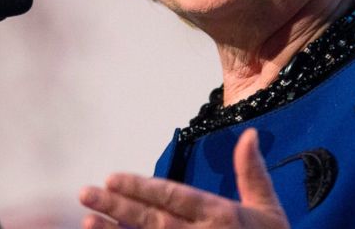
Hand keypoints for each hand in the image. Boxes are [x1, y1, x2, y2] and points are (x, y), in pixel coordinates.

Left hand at [79, 128, 289, 227]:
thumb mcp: (269, 210)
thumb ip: (252, 173)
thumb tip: (249, 134)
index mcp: (220, 215)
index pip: (173, 197)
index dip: (141, 188)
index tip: (112, 177)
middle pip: (152, 220)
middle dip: (117, 205)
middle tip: (86, 193)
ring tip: (86, 222)